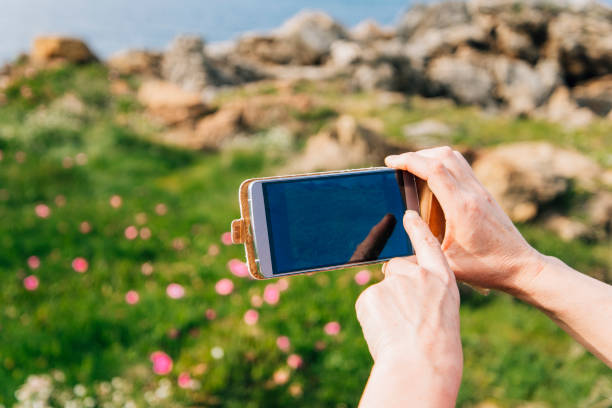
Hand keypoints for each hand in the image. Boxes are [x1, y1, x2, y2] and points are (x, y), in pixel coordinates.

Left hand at [355, 210, 461, 406]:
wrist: (420, 364)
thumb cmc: (436, 348)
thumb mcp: (443, 313)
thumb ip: (426, 294)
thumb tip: (400, 289)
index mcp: (442, 280)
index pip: (428, 245)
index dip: (417, 229)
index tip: (408, 215)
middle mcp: (417, 274)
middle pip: (397, 267)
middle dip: (396, 285)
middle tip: (405, 314)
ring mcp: (393, 282)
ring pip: (381, 290)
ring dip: (385, 307)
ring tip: (399, 331)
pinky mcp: (371, 294)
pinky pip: (368, 303)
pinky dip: (373, 317)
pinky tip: (385, 332)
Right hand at [385, 147, 543, 292]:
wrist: (522, 267)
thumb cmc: (487, 269)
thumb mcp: (447, 264)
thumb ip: (421, 249)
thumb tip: (394, 242)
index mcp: (462, 207)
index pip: (433, 169)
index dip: (409, 160)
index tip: (390, 162)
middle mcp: (473, 193)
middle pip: (444, 155)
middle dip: (416, 155)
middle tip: (398, 165)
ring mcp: (481, 191)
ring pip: (454, 157)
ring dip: (431, 157)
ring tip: (413, 169)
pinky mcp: (485, 194)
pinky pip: (461, 167)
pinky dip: (443, 165)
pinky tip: (433, 181)